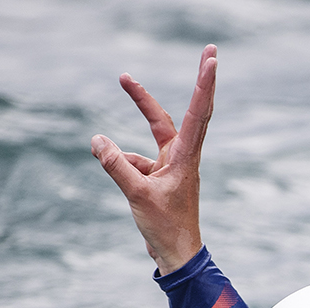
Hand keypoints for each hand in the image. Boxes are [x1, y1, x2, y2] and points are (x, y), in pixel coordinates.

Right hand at [89, 45, 216, 274]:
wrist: (176, 256)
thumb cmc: (165, 228)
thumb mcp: (137, 195)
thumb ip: (116, 166)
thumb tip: (97, 140)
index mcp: (186, 157)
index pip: (197, 112)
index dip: (203, 84)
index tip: (211, 58)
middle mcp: (183, 156)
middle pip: (182, 111)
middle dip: (193, 82)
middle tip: (207, 49)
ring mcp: (172, 165)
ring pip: (153, 134)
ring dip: (135, 125)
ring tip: (128, 116)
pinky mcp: (160, 176)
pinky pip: (136, 159)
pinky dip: (121, 161)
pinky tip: (107, 163)